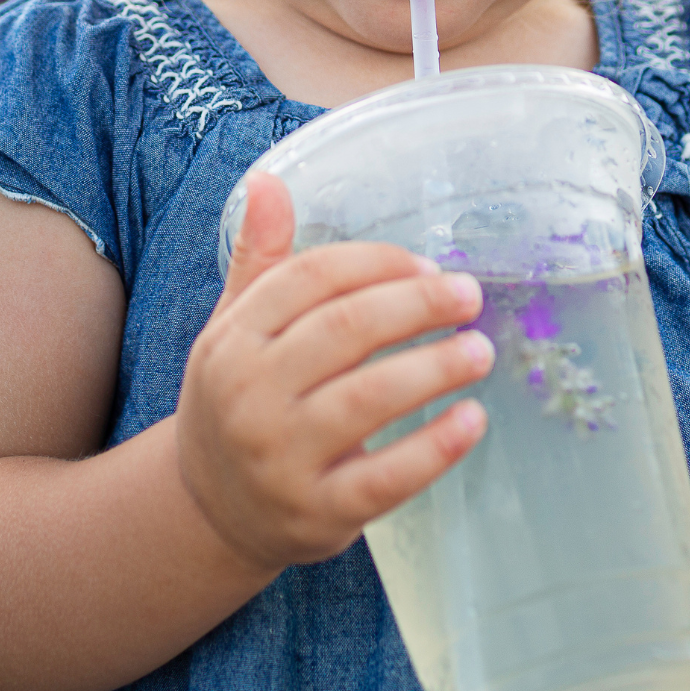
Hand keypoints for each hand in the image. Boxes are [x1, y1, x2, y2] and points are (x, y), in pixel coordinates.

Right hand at [175, 171, 494, 572]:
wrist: (208, 511)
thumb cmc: (235, 399)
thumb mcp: (233, 327)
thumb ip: (261, 258)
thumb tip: (270, 179)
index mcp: (233, 338)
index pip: (311, 278)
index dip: (376, 263)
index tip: (425, 264)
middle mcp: (251, 394)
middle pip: (346, 330)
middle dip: (417, 305)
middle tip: (468, 295)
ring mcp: (283, 457)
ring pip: (370, 398)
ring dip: (437, 367)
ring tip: (481, 350)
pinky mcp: (318, 511)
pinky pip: (387, 476)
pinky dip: (436, 447)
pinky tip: (473, 419)